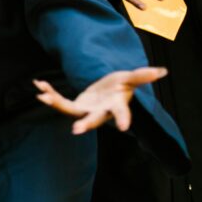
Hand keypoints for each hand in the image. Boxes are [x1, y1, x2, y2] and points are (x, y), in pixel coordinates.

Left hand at [34, 66, 167, 133]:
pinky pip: (60, 102)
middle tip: (76, 130)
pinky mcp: (75, 107)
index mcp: (116, 106)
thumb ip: (142, 76)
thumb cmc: (120, 86)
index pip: (121, 112)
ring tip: (42, 95)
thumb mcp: (130, 79)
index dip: (123, 119)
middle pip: (93, 119)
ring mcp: (86, 111)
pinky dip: (50, 94)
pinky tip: (38, 85)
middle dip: (85, 124)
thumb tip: (163, 71)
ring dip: (56, 103)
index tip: (124, 128)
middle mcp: (100, 112)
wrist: (107, 92)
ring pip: (70, 111)